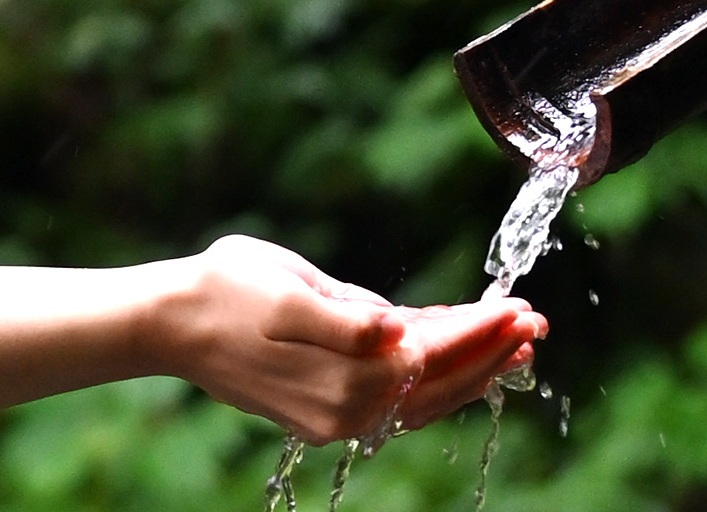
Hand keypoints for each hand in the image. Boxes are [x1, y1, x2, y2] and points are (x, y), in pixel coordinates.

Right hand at [144, 235, 545, 443]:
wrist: (171, 324)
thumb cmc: (228, 292)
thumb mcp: (288, 290)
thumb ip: (348, 317)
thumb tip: (400, 333)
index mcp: (345, 378)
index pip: (434, 354)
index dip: (480, 330)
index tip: (518, 307)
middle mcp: (347, 410)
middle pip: (440, 385)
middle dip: (490, 354)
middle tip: (536, 323)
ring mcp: (337, 417)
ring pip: (424, 398)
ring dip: (471, 369)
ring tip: (512, 343)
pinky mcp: (326, 411)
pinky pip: (397, 399)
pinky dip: (433, 377)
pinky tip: (452, 350)